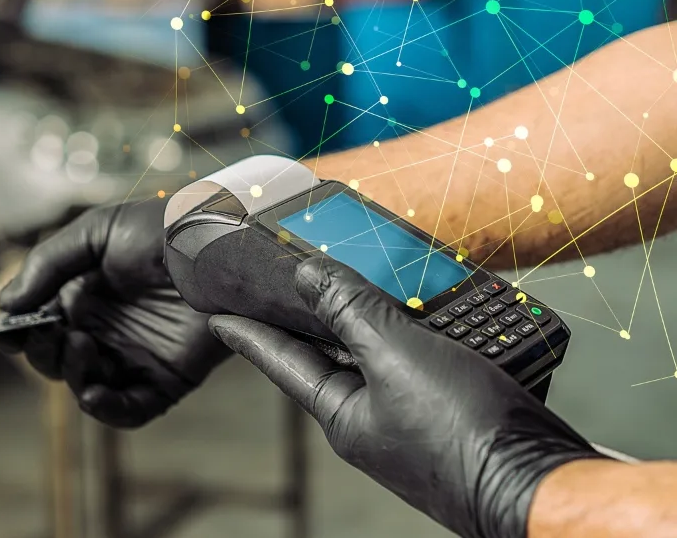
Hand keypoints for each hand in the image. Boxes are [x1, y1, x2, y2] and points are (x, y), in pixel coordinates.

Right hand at [0, 200, 230, 427]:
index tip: (6, 333)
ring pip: (85, 385)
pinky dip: (106, 410)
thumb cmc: (164, 228)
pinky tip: (93, 394)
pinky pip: (129, 409)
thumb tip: (5, 307)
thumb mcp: (96, 232)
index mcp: (85, 293)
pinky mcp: (166, 379)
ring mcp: (135, 356)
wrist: (223, 246)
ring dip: (71, 374)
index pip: (40, 324)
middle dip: (42, 351)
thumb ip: (46, 265)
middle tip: (50, 332)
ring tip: (81, 344)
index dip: (19, 333)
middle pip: (56, 358)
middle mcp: (107, 328)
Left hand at [209, 258, 606, 537]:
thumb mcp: (395, 357)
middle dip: (322, 311)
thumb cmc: (462, 432)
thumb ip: (350, 310)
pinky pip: (433, 362)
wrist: (541, 484)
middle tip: (300, 274)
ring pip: (389, 354)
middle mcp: (374, 420)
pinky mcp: (460, 413)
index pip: (280, 360)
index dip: (248, 331)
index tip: (216, 312)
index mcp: (343, 413)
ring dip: (386, 315)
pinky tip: (444, 309)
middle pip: (335, 352)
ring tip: (377, 275)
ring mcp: (417, 420)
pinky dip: (431, 332)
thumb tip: (306, 275)